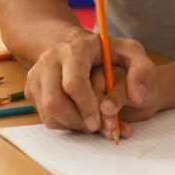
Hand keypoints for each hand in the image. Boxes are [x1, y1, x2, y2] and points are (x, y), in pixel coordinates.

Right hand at [25, 32, 153, 136]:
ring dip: (71, 124)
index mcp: (75, 49)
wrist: (77, 48)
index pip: (73, 83)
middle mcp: (51, 59)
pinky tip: (78, 116)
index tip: (100, 121)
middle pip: (55, 101)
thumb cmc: (106, 53)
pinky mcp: (32, 88)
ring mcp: (37, 73)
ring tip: (89, 121)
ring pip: (48, 112)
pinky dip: (62, 123)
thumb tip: (136, 96)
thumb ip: (143, 70)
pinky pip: (43, 115)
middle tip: (95, 126)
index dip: (87, 107)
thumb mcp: (131, 53)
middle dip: (77, 120)